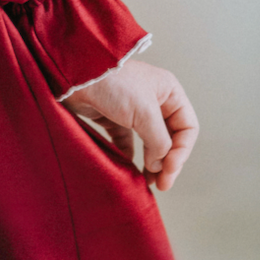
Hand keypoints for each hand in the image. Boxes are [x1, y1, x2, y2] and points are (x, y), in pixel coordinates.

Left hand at [62, 60, 197, 191]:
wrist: (72, 75)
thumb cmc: (112, 84)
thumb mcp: (144, 112)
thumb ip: (158, 141)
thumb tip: (160, 165)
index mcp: (169, 91)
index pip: (186, 127)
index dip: (181, 151)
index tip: (169, 169)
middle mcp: (154, 99)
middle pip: (170, 137)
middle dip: (167, 161)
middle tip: (162, 184)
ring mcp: (133, 109)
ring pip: (149, 142)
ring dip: (151, 161)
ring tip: (148, 181)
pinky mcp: (113, 117)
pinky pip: (127, 140)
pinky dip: (129, 154)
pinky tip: (127, 165)